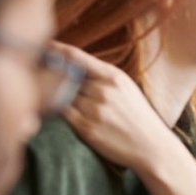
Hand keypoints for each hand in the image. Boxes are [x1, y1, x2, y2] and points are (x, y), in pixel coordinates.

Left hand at [52, 42, 185, 173]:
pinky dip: (60, 111)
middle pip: (65, 77)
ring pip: (61, 95)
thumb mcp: (126, 87)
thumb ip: (101, 76)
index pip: (76, 57)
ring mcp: (94, 110)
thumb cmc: (137, 116)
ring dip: (58, 96)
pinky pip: (63, 114)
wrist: (151, 146)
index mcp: (114, 77)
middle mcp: (103, 91)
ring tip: (60, 100)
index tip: (44, 48)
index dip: (56, 50)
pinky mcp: (86, 128)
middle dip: (55, 76)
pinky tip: (67, 111)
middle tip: (44, 76)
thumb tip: (69, 65)